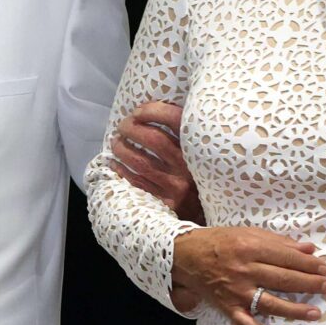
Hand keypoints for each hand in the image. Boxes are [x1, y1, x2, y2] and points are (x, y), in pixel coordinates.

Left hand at [110, 101, 204, 223]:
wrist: (211, 214)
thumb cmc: (200, 174)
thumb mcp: (200, 151)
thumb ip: (184, 132)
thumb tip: (149, 110)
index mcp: (200, 148)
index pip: (175, 119)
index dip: (153, 111)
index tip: (137, 111)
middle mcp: (190, 167)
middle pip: (154, 140)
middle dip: (132, 129)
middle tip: (122, 126)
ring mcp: (177, 187)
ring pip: (141, 162)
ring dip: (122, 149)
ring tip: (116, 141)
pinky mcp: (167, 204)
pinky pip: (137, 183)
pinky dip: (122, 170)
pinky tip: (114, 162)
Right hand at [172, 227, 325, 324]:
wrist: (185, 255)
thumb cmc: (219, 241)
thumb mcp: (246, 232)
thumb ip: (277, 241)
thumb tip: (308, 248)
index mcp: (249, 247)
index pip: (285, 256)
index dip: (308, 263)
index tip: (325, 267)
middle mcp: (244, 269)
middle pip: (283, 279)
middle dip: (309, 283)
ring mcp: (236, 291)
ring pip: (270, 302)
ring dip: (295, 309)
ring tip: (316, 312)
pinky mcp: (228, 307)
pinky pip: (246, 323)